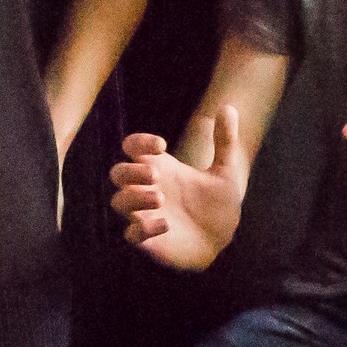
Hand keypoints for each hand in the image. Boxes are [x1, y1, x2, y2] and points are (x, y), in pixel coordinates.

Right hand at [112, 102, 248, 270]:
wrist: (223, 240)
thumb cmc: (219, 204)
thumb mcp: (226, 172)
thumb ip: (224, 141)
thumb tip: (229, 107)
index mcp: (161, 169)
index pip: (133, 148)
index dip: (139, 142)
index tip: (162, 145)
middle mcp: (147, 190)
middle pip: (118, 173)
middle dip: (130, 171)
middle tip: (155, 174)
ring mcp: (145, 214)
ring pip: (119, 202)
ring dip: (134, 197)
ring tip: (160, 197)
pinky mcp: (149, 240)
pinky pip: (132, 234)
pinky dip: (143, 229)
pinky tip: (166, 224)